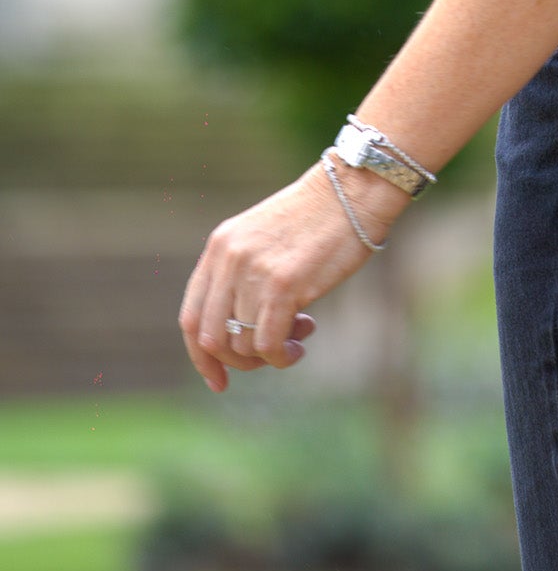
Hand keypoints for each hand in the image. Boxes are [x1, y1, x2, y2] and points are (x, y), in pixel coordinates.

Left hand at [178, 156, 408, 393]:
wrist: (353, 190)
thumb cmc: (318, 218)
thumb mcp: (263, 239)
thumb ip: (242, 274)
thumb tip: (239, 330)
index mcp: (220, 247)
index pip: (191, 317)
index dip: (201, 356)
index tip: (219, 380)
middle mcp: (229, 259)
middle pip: (210, 338)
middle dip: (236, 361)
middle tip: (267, 358)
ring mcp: (254, 272)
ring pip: (240, 344)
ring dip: (267, 356)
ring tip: (296, 337)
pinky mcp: (283, 285)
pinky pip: (267, 344)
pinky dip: (281, 357)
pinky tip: (298, 347)